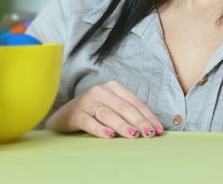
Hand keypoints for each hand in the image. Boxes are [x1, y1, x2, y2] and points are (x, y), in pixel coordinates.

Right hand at [44, 81, 163, 138]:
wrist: (64, 115)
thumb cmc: (94, 112)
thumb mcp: (112, 108)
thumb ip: (127, 113)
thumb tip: (149, 128)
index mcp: (114, 87)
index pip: (135, 102)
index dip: (148, 116)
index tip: (158, 130)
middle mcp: (101, 91)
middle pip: (124, 107)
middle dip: (139, 122)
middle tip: (149, 134)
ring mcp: (87, 101)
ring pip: (109, 114)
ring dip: (122, 126)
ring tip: (134, 135)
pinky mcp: (75, 113)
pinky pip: (89, 122)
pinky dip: (100, 129)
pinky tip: (109, 136)